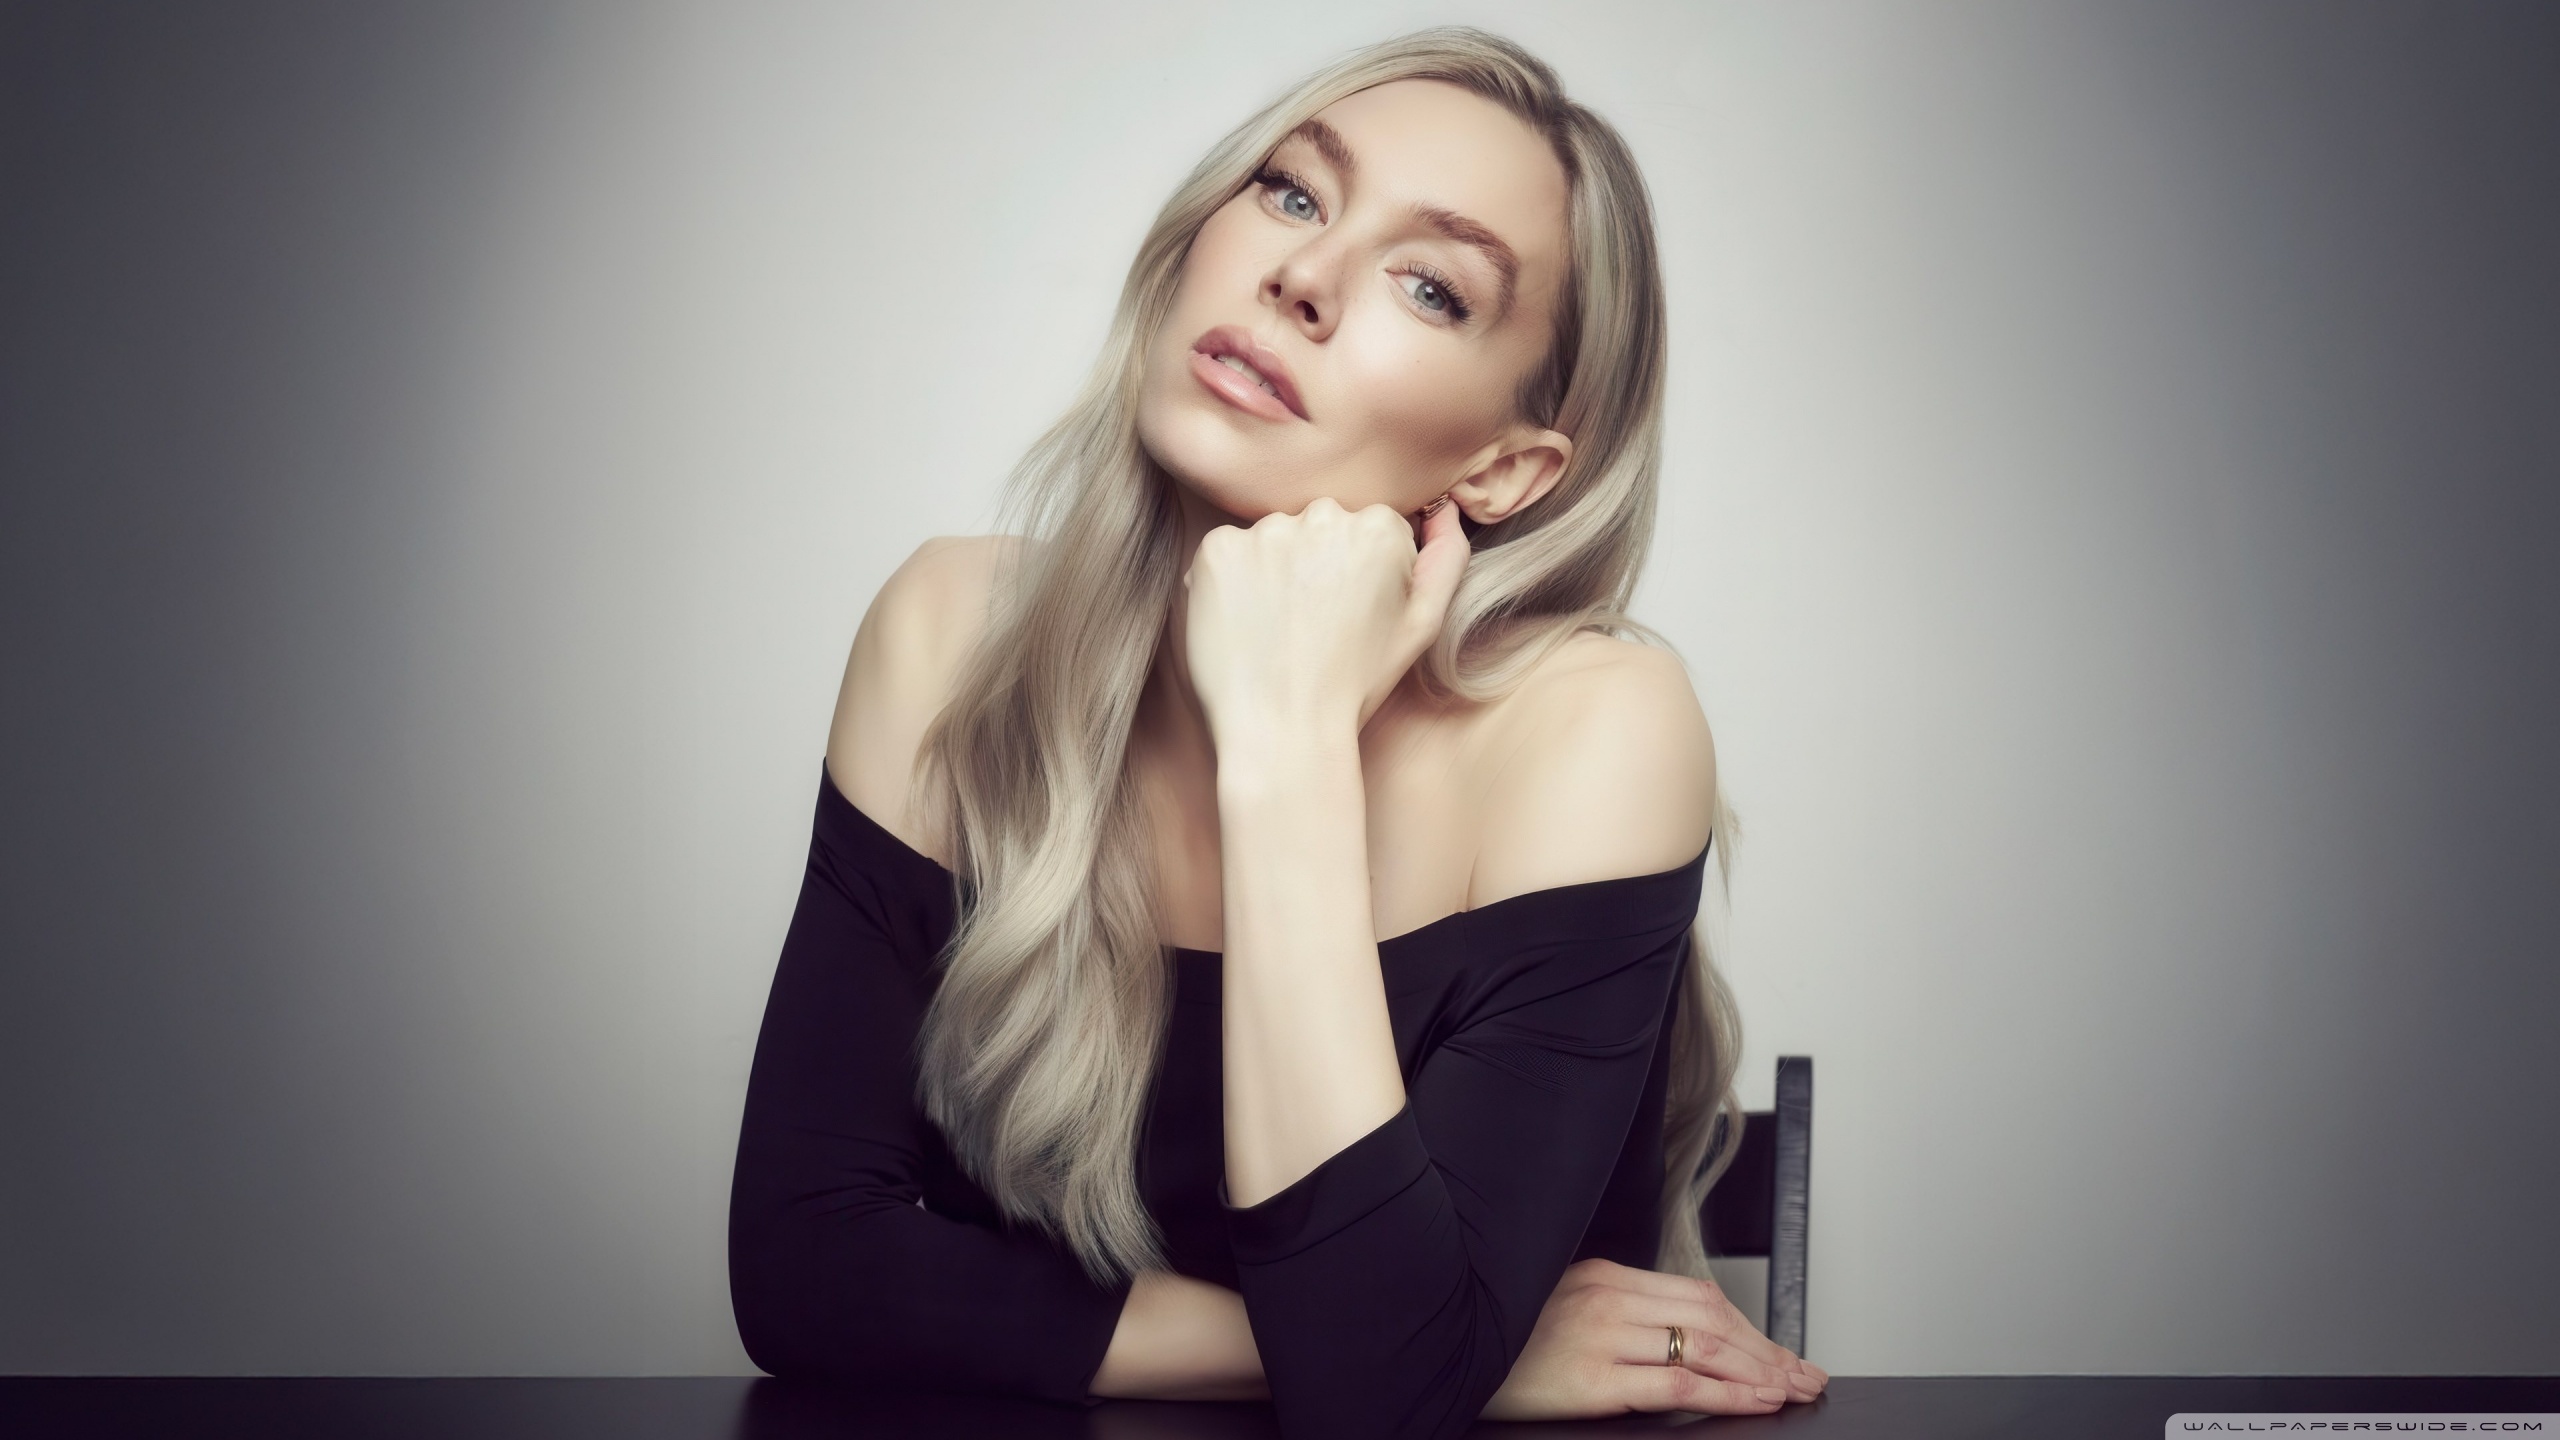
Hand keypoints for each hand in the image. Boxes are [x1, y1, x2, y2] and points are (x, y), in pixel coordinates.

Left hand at [1181, 496, 1468, 749]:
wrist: (1284, 730)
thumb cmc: (1357, 683)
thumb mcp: (1422, 625)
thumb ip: (1446, 558)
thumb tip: (1444, 509)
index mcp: (1379, 528)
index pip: (1365, 529)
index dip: (1356, 574)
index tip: (1347, 612)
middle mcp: (1324, 517)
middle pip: (1318, 527)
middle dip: (1315, 563)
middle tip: (1312, 623)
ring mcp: (1266, 532)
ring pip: (1271, 539)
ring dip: (1271, 572)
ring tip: (1277, 629)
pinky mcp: (1217, 550)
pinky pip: (1225, 552)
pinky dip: (1230, 582)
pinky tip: (1244, 623)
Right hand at [1480, 1257, 1829, 1420]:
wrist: (1445, 1350)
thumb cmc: (1502, 1340)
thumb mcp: (1559, 1308)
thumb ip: (1614, 1316)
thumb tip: (1671, 1343)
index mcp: (1603, 1275)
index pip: (1697, 1296)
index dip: (1749, 1326)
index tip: (1779, 1350)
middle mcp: (1609, 1297)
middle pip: (1713, 1318)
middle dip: (1768, 1349)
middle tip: (1806, 1374)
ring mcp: (1602, 1336)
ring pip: (1705, 1348)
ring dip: (1760, 1371)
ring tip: (1793, 1390)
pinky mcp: (1593, 1380)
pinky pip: (1677, 1385)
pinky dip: (1726, 1394)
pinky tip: (1755, 1402)